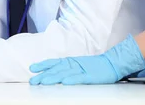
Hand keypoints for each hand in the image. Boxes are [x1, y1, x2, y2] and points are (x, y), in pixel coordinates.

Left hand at [29, 35, 144, 84]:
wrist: (112, 64)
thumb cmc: (95, 67)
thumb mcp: (78, 66)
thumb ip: (67, 69)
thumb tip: (53, 73)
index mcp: (71, 62)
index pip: (54, 62)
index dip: (43, 65)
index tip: (32, 68)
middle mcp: (75, 64)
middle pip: (57, 69)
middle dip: (44, 75)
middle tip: (33, 80)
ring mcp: (83, 70)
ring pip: (65, 74)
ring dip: (53, 77)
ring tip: (43, 81)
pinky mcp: (91, 76)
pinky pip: (80, 78)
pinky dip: (72, 79)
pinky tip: (64, 82)